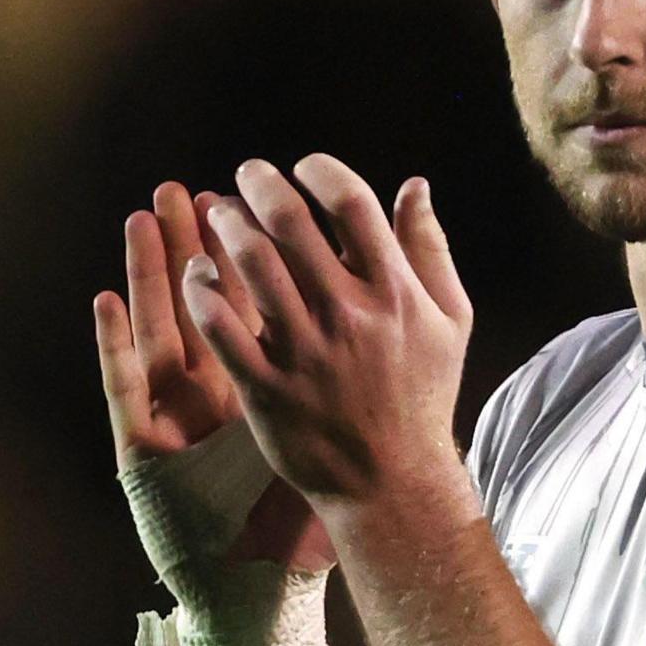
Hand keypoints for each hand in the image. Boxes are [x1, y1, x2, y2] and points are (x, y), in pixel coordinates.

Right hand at [94, 181, 334, 571]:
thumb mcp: (322, 438)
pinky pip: (126, 387)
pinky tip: (104, 301)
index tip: (245, 200)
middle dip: (192, 245)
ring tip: (140, 219)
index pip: (250, 304)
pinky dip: (113, 343)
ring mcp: (175, 417)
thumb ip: (347, 378)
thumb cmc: (295, 515)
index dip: (246, 253)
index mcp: (259, 380)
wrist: (262, 592)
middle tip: (181, 187)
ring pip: (157, 331)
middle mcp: (211, 392)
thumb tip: (381, 322)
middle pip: (198, 304)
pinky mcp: (144, 449)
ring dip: (148, 274)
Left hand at [182, 157, 475, 529]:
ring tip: (220, 216)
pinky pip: (220, 326)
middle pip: (291, 224)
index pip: (352, 204)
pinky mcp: (266, 388)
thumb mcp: (447, 319)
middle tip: (247, 174)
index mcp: (394, 293)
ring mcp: (304, 353)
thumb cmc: (422, 393)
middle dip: (261, 185)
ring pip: (251, 267)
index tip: (304, 166)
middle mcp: (349, 316)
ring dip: (228, 228)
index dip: (321, 171)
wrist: (392, 480)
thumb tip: (414, 185)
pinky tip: (198, 275)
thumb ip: (429, 249)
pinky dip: (202, 291)